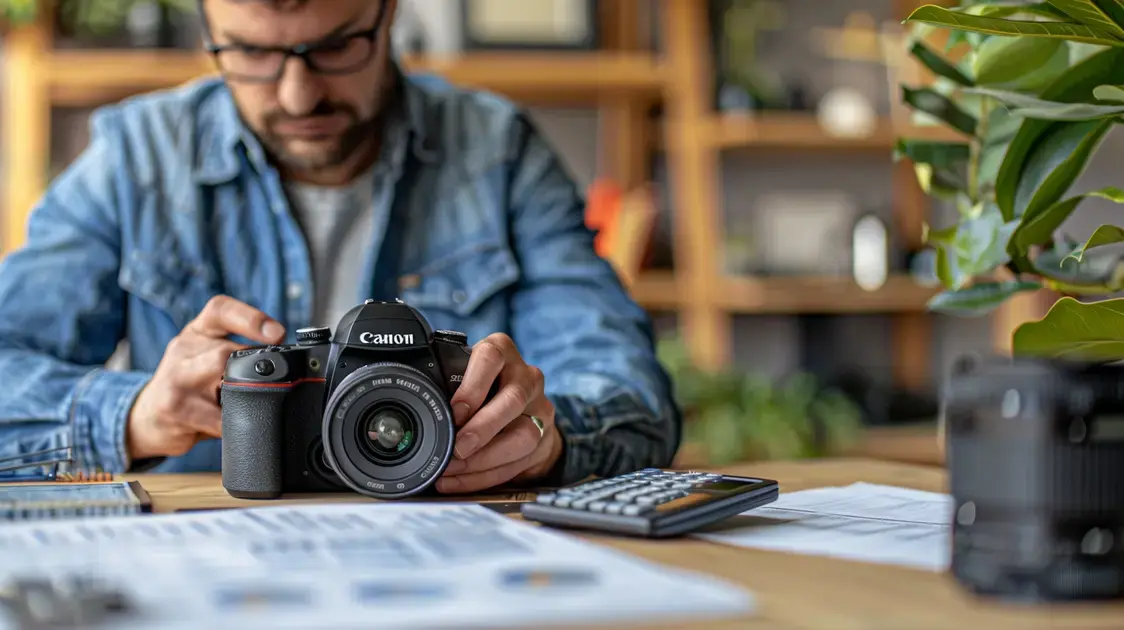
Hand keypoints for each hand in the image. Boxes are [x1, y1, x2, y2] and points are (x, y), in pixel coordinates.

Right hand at [126, 296, 284, 460]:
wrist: (147, 417)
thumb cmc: (189, 384)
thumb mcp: (206, 356)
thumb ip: (239, 352)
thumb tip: (289, 361)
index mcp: (198, 332)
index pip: (220, 310)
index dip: (251, 318)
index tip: (278, 333)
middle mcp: (183, 349)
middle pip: (225, 352)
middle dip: (252, 371)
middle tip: (268, 384)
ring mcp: (176, 378)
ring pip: (222, 379)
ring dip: (243, 396)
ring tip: (246, 404)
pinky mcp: (173, 408)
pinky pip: (219, 418)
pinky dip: (234, 424)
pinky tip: (232, 425)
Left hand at [437, 333, 562, 493]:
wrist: (519, 405)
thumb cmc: (481, 386)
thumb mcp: (464, 374)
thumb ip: (446, 383)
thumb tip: (418, 404)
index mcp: (502, 352)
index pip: (491, 357)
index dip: (473, 386)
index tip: (455, 411)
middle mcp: (526, 376)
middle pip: (513, 400)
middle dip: (482, 429)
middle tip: (457, 448)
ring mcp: (540, 407)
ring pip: (523, 435)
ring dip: (485, 459)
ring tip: (455, 469)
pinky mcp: (545, 437)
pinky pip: (520, 461)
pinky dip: (488, 475)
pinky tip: (463, 479)